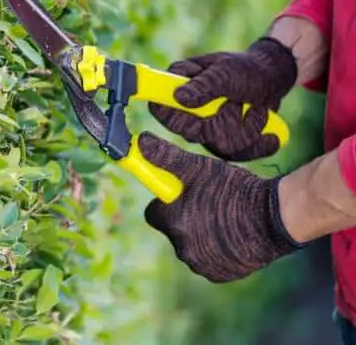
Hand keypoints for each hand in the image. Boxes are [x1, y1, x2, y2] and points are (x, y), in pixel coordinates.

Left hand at [138, 132, 304, 282]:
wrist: (277, 217)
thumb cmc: (235, 190)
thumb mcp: (199, 168)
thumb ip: (166, 156)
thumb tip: (141, 142)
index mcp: (172, 222)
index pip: (154, 213)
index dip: (167, 202)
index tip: (183, 194)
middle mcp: (182, 248)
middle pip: (174, 230)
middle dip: (186, 218)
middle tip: (210, 204)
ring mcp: (201, 264)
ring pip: (192, 246)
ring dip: (202, 235)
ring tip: (226, 218)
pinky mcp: (220, 275)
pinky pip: (210, 261)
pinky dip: (218, 251)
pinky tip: (234, 235)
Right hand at [148, 37, 297, 161]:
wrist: (271, 79)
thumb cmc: (246, 69)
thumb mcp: (227, 72)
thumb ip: (204, 85)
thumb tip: (179, 97)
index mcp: (176, 86)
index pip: (160, 110)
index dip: (177, 119)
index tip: (202, 117)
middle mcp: (185, 111)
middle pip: (194, 134)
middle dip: (227, 121)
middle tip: (239, 103)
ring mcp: (202, 128)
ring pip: (219, 146)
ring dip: (247, 129)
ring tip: (257, 109)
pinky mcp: (219, 142)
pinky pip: (235, 155)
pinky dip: (257, 145)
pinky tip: (270, 135)